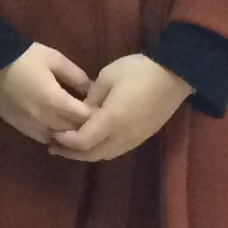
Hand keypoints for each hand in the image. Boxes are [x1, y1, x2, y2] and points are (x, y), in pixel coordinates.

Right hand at [0, 40, 94, 145]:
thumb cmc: (24, 57)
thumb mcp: (55, 59)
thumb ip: (76, 75)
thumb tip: (91, 89)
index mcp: (55, 100)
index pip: (85, 118)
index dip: (96, 115)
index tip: (101, 108)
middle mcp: (44, 118)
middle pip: (74, 132)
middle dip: (85, 126)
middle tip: (93, 118)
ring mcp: (30, 125)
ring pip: (58, 139)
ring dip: (69, 134)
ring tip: (76, 124)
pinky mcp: (19, 127)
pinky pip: (42, 139)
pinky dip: (53, 136)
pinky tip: (57, 128)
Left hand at [53, 52, 191, 163]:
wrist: (175, 75)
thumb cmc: (138, 71)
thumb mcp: (107, 77)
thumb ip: (90, 98)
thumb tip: (80, 112)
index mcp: (112, 120)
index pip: (83, 141)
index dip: (66, 141)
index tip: (53, 132)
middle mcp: (123, 136)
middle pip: (92, 154)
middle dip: (71, 152)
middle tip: (53, 145)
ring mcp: (134, 139)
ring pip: (105, 155)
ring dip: (85, 154)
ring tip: (69, 146)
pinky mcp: (142, 137)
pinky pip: (116, 151)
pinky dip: (100, 150)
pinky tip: (92, 142)